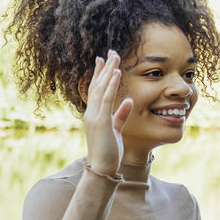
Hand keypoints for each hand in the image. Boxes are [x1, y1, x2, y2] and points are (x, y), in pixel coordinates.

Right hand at [81, 51, 131, 176]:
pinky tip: (116, 73)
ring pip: (101, 89)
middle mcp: (91, 113)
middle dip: (104, 68)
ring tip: (115, 57)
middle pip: (97, 85)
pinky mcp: (101, 122)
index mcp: (94, 115)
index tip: (103, 60)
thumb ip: (121, 115)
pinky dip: (111, 85)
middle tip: (110, 51)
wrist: (102, 168)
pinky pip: (106, 99)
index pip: (96, 90)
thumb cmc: (109, 152)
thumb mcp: (116, 130)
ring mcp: (94, 117)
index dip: (99, 74)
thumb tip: (128, 101)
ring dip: (108, 71)